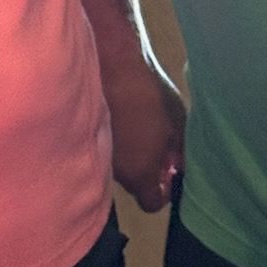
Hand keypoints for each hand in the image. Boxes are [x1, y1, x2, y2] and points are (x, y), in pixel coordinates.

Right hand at [100, 53, 185, 212]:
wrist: (111, 63)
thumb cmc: (150, 95)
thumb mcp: (178, 123)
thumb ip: (179, 151)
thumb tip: (178, 166)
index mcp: (140, 174)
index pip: (151, 204)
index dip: (164, 192)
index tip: (171, 172)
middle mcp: (116, 172)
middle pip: (134, 183)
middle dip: (147, 169)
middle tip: (159, 143)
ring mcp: (99, 154)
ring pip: (119, 164)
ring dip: (131, 153)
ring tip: (140, 124)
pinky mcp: (88, 135)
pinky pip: (107, 146)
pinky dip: (116, 137)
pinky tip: (122, 115)